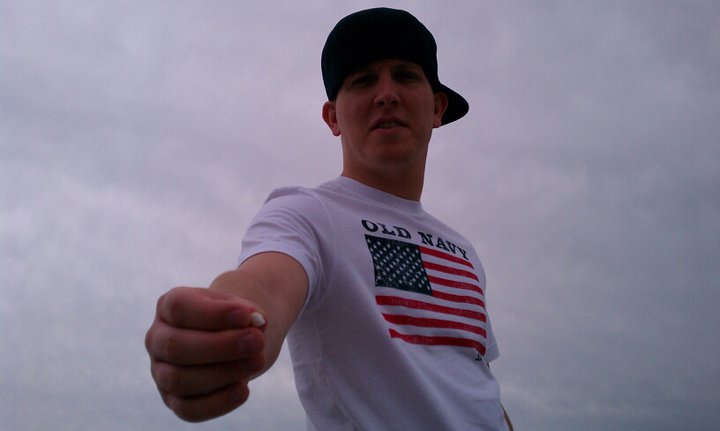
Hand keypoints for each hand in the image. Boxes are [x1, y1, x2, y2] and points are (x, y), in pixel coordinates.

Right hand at [145, 287, 266, 421]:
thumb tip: (256, 322)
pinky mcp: (173, 400)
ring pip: (179, 380)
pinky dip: (218, 402)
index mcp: (168, 306)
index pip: (179, 308)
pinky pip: (188, 409)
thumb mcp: (240, 309)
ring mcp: (161, 372)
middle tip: (257, 341)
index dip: (213, 314)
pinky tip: (244, 389)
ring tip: (257, 361)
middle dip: (220, 346)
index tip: (246, 316)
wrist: (234, 338)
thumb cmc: (234, 320)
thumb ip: (248, 314)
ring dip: (222, 373)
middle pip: (176, 346)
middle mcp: (157, 339)